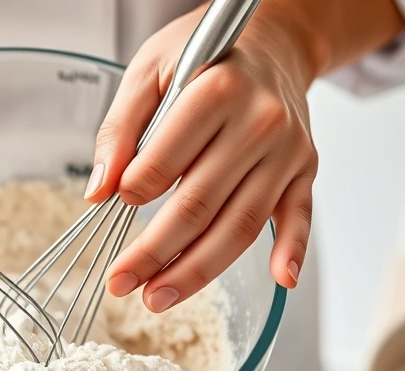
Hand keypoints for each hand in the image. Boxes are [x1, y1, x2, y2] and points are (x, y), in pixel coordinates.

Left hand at [87, 5, 319, 311]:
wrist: (272, 39)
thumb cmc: (203, 54)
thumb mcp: (148, 70)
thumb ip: (120, 128)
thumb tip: (100, 190)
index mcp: (217, 92)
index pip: (167, 160)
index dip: (135, 191)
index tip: (113, 207)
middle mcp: (260, 123)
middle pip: (201, 205)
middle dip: (155, 253)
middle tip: (120, 282)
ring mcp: (287, 151)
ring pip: (241, 224)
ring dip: (197, 270)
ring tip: (157, 297)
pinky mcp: (305, 169)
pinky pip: (299, 215)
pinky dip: (293, 248)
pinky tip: (281, 279)